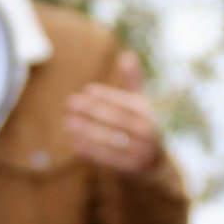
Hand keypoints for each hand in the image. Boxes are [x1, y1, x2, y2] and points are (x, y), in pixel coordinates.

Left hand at [64, 51, 161, 174]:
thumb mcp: (140, 104)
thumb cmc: (141, 126)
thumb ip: (133, 81)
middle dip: (93, 111)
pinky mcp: (132, 168)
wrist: (155, 162)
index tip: (87, 90)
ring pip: (112, 140)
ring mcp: (141, 151)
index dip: (107, 96)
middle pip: (117, 120)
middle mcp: (148, 132)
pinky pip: (110, 159)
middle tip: (71, 103)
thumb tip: (127, 55)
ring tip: (68, 122)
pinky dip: (92, 151)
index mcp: (149, 114)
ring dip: (88, 131)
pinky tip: (75, 143)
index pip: (126, 103)